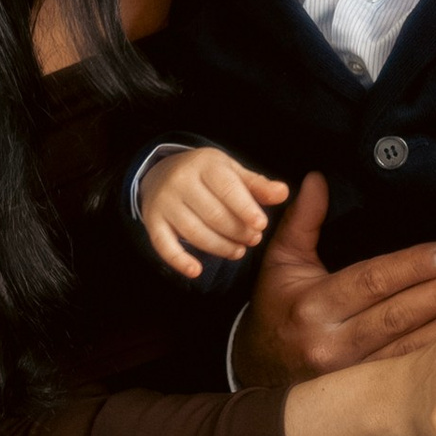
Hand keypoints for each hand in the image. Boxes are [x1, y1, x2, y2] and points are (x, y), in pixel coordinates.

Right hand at [139, 142, 288, 276]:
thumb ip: (257, 185)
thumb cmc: (206, 175)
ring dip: (219, 247)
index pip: (227, 188)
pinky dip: (179, 260)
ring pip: (194, 232)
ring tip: (238, 252)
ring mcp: (164, 202)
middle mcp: (181, 181)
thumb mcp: (232, 172)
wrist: (160, 173)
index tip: (261, 225)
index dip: (246, 208)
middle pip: (213, 213)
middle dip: (237, 231)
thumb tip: (283, 193)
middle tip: (254, 240)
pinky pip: (163, 245)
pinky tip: (196, 271)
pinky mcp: (152, 221)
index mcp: (205, 164)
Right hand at [237, 174, 435, 381]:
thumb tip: (318, 179)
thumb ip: (302, 221)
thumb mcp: (281, 264)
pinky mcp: (362, 393)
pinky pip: (406, 372)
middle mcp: (331, 341)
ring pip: (407, 348)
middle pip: (395, 315)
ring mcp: (348, 374)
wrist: (256, 375)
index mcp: (313, 304)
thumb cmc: (275, 311)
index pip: (371, 280)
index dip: (412, 266)